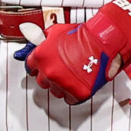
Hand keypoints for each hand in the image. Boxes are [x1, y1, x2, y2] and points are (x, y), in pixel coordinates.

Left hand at [15, 14, 130, 103]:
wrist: (100, 41)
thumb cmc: (82, 35)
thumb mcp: (56, 31)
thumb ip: (44, 40)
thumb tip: (39, 42)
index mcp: (41, 57)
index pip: (30, 67)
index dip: (36, 66)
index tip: (39, 68)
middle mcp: (49, 72)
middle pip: (42, 81)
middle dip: (49, 76)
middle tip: (59, 69)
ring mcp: (62, 84)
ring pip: (55, 91)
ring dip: (61, 85)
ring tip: (71, 74)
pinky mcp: (77, 93)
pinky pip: (69, 99)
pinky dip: (73, 93)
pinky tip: (77, 83)